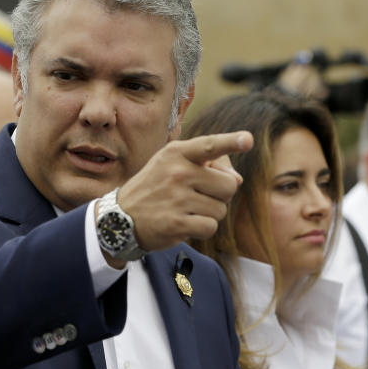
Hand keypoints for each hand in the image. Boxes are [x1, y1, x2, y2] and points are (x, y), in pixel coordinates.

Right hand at [116, 131, 253, 251]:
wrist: (120, 217)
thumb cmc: (155, 188)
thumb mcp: (174, 166)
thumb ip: (209, 165)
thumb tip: (238, 180)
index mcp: (176, 153)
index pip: (209, 145)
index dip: (231, 142)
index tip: (248, 140)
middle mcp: (177, 172)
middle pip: (229, 185)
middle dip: (219, 194)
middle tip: (196, 196)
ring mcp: (176, 198)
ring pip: (221, 209)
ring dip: (209, 213)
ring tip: (185, 210)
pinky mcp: (176, 223)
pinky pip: (211, 226)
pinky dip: (202, 228)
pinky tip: (184, 223)